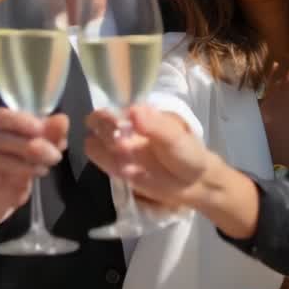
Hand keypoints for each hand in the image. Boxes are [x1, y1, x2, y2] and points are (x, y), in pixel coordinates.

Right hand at [0, 108, 67, 229]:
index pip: (0, 116)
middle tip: (53, 156)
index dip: (22, 123)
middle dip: (28, 146)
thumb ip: (47, 134)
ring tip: (42, 170)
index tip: (42, 130)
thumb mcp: (31, 148)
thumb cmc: (8, 165)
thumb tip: (62, 121)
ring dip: (19, 165)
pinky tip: (10, 186)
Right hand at [85, 105, 211, 209]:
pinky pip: (102, 164)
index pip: (111, 105)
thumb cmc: (186, 152)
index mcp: (137, 114)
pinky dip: (108, 165)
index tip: (118, 124)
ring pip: (93, 144)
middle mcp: (123, 129)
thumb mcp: (175, 138)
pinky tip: (126, 170)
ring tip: (124, 159)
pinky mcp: (117, 169)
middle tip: (121, 144)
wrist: (194, 182)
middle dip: (104, 131)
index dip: (108, 113)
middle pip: (96, 122)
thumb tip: (132, 111)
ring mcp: (118, 149)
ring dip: (102, 150)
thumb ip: (154, 126)